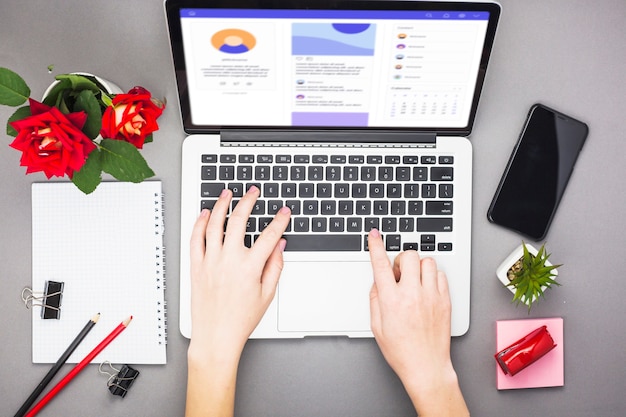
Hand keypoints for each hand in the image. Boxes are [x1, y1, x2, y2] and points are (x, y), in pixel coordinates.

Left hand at [189, 186, 290, 356]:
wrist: (216, 336)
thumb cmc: (241, 319)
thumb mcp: (267, 294)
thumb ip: (275, 266)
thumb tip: (280, 245)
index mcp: (250, 267)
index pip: (269, 235)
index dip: (279, 220)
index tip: (284, 212)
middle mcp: (228, 260)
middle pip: (239, 221)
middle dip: (248, 201)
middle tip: (253, 192)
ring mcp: (210, 261)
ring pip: (214, 224)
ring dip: (221, 205)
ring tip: (227, 193)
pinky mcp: (196, 266)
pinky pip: (196, 239)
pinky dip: (200, 223)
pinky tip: (205, 213)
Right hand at [367, 229, 467, 416]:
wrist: (426, 366)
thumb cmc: (401, 351)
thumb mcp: (377, 326)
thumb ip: (375, 299)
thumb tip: (378, 282)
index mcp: (391, 300)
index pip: (381, 264)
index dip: (375, 246)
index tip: (374, 235)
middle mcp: (412, 295)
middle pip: (409, 256)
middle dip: (402, 260)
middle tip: (400, 273)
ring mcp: (431, 296)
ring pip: (427, 261)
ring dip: (418, 266)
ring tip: (414, 280)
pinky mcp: (445, 300)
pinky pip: (440, 275)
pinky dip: (432, 276)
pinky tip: (426, 288)